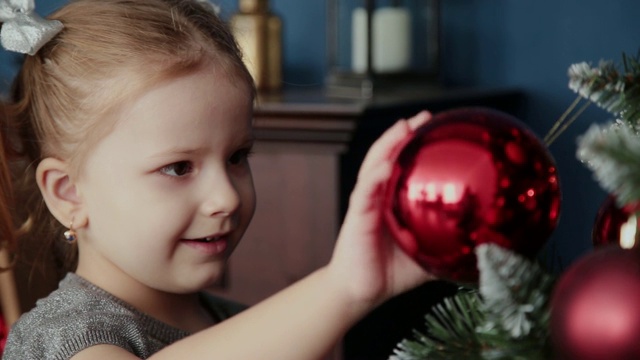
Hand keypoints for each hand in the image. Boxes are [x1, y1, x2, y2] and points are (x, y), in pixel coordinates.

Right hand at [328, 111, 434, 309]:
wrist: (362, 291)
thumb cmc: (392, 272)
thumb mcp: (428, 255)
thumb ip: (450, 246)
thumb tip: (487, 247)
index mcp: (392, 200)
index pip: (403, 164)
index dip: (416, 144)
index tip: (436, 126)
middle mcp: (377, 196)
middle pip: (386, 155)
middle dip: (401, 133)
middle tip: (422, 116)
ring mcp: (366, 204)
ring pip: (373, 166)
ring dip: (387, 145)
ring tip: (402, 128)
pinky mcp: (357, 217)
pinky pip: (364, 194)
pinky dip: (374, 178)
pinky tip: (385, 168)